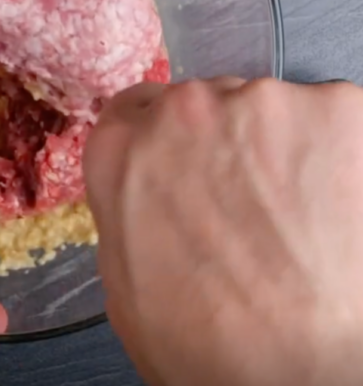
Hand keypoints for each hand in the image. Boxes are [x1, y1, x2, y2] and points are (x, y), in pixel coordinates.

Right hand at [83, 78, 362, 385]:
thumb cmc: (210, 345)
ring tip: (298, 216)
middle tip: (245, 204)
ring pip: (266, 110)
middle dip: (218, 143)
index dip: (159, 137)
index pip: (133, 108)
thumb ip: (126, 210)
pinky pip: (329, 119)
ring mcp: (263, 102)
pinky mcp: (338, 110)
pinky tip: (338, 207)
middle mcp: (185, 109)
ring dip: (276, 147)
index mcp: (121, 149)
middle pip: (202, 105)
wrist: (308, 375)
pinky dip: (336, 152)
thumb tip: (148, 192)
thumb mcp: (124, 282)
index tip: (183, 159)